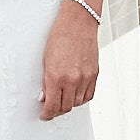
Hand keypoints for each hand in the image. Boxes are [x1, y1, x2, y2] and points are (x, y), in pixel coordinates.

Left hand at [39, 5, 100, 119]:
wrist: (78, 24)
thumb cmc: (59, 38)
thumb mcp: (45, 60)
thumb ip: (46, 81)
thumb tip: (45, 97)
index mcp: (56, 77)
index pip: (52, 106)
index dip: (47, 114)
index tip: (44, 115)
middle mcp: (72, 80)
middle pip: (66, 107)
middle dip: (57, 111)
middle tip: (51, 109)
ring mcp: (85, 78)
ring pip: (78, 103)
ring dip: (69, 105)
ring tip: (62, 100)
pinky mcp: (95, 75)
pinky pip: (89, 95)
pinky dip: (81, 98)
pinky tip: (75, 95)